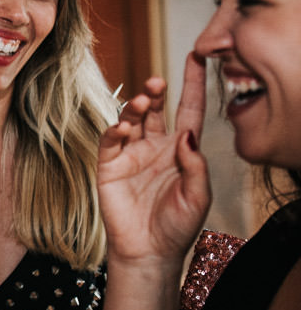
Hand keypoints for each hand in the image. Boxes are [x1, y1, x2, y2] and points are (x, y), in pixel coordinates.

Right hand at [97, 53, 211, 265]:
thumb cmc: (178, 225)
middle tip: (157, 82)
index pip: (188, 110)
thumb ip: (196, 165)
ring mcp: (131, 153)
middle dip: (156, 92)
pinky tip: (123, 128)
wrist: (149, 251)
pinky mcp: (109, 165)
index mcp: (181, 150)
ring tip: (142, 104)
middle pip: (157, 110)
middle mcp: (155, 146)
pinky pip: (111, 141)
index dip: (193, 84)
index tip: (198, 57)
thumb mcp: (199, 196)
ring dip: (136, 108)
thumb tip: (187, 134)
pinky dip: (115, 130)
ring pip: (132, 119)